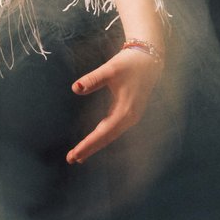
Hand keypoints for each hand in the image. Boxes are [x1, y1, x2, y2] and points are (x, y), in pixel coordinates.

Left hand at [65, 45, 163, 164]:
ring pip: (110, 135)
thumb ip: (92, 79)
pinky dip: (101, 137)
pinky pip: (113, 130)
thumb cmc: (129, 64)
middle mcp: (129, 118)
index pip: (103, 132)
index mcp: (125, 111)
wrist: (149, 59)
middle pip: (107, 138)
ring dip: (95, 145)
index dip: (88, 144)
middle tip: (70, 159)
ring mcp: (130, 117)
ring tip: (78, 156)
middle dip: (89, 149)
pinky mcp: (129, 113)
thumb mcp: (110, 69)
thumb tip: (75, 88)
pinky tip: (93, 141)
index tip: (74, 154)